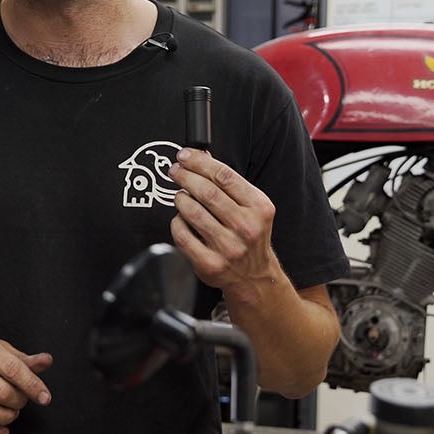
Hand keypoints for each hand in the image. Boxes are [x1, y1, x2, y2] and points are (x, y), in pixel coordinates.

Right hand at [0, 331, 52, 433]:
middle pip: (2, 393)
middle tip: (21, 401)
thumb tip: (45, 362)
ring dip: (7, 418)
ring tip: (10, 412)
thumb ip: (20, 357)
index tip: (44, 397)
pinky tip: (0, 429)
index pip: (12, 369)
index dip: (33, 386)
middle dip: (19, 402)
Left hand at [169, 147, 281, 305]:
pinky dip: (177, 222)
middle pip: (207, 191)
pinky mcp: (210, 264)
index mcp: (259, 208)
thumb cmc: (249, 237)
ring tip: (180, 196)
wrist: (253, 276)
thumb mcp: (253, 208)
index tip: (186, 156)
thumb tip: (201, 158)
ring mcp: (228, 247)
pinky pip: (182, 235)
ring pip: (192, 212)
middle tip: (175, 171)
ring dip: (180, 199)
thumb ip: (230, 185)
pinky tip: (180, 219)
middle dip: (185, 176)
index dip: (200, 162)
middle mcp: (246, 227)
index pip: (225, 176)